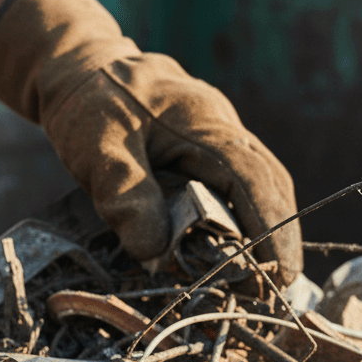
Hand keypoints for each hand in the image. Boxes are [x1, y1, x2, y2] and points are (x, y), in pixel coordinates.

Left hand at [0, 0, 302, 284]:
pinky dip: (243, 221)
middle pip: (269, 183)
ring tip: (263, 282)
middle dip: (278, 236)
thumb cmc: (89, 107)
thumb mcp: (96, 148)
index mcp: (203, 122)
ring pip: (258, 186)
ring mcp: (217, 138)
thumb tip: (156, 253)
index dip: (269, 227)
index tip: (279, 273)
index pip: (251, 178)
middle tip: (278, 291)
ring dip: (265, 231)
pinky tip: (238, 253)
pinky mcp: (205, 152)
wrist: (82, 71)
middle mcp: (221, 128)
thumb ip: (125, 195)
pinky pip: (236, 187)